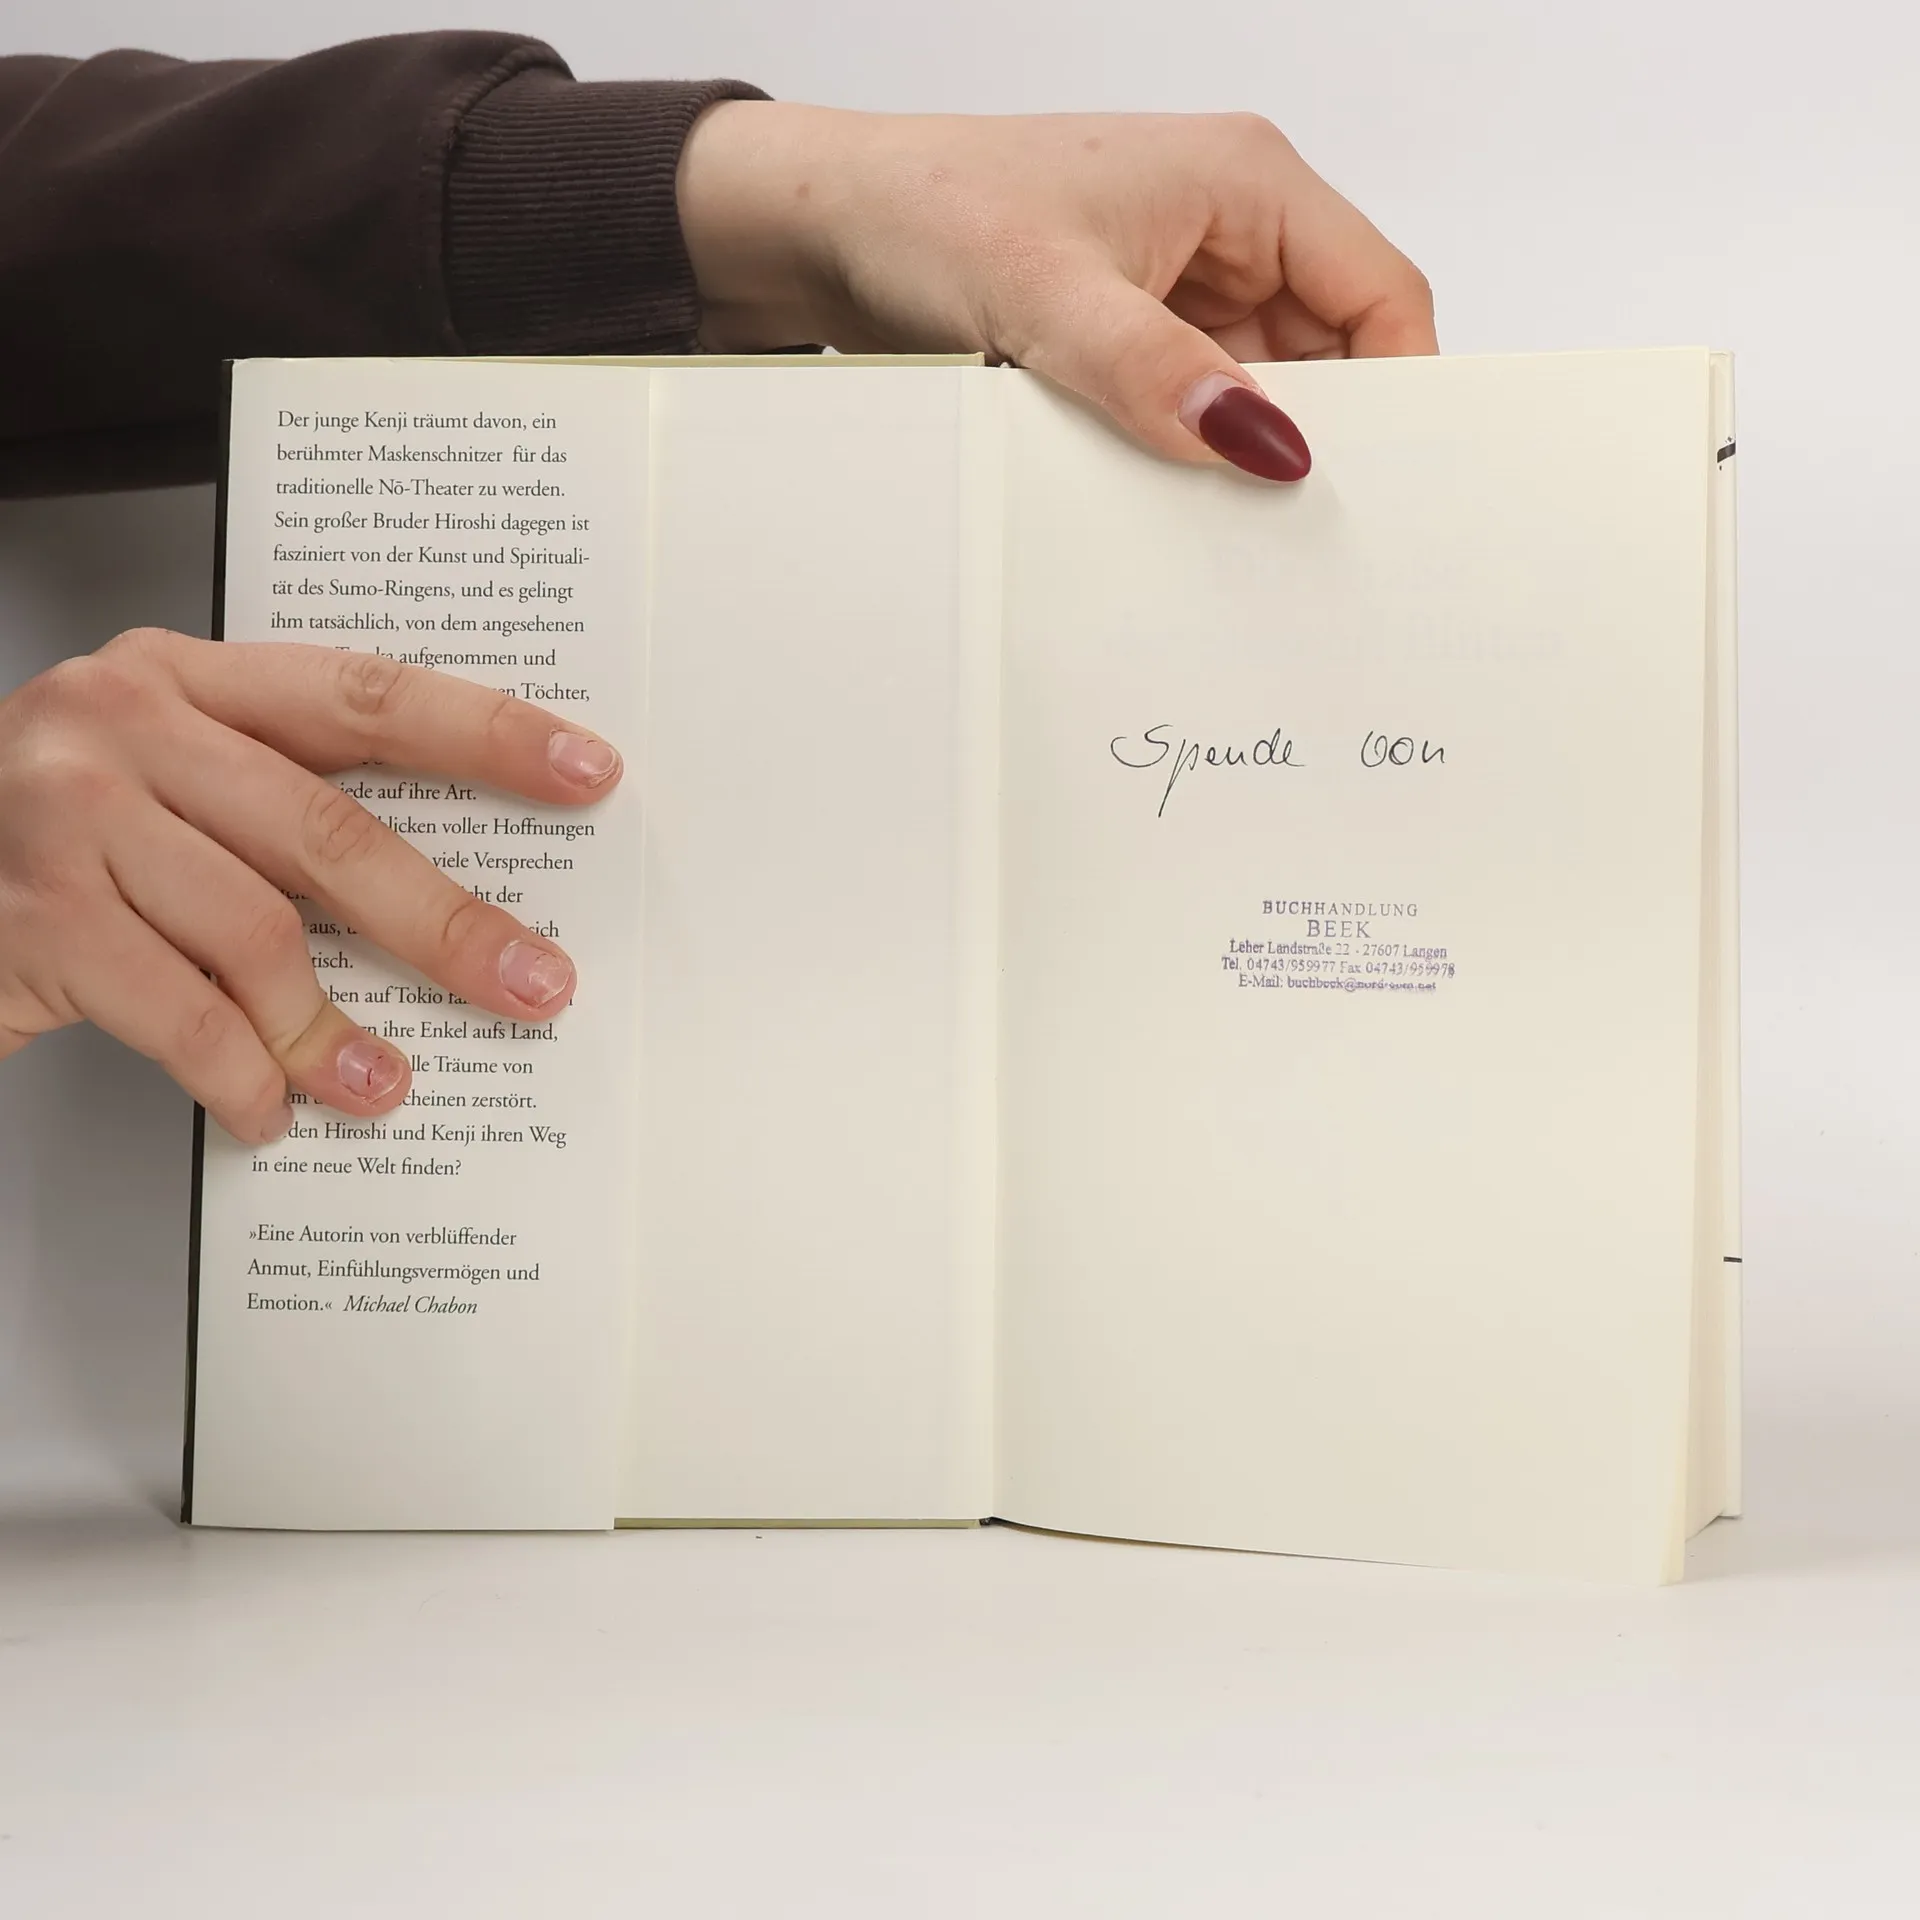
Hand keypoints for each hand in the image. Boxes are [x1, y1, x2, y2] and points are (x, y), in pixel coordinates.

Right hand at [0, 630, 621, 1143]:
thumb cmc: (49, 838)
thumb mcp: (169, 787)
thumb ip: (283, 812)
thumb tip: (444, 907)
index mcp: (185, 679)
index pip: (367, 697)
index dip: (486, 734)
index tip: (585, 772)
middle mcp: (123, 724)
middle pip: (328, 830)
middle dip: (446, 923)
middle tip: (533, 983)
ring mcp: (65, 814)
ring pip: (257, 934)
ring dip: (332, 1030)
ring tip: (384, 1083)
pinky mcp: (28, 917)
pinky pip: (179, 1014)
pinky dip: (241, 1075)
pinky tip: (271, 1109)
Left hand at [678, 105, 1435, 481]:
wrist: (825, 225)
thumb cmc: (927, 211)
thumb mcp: (1047, 298)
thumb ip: (1157, 374)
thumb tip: (1263, 446)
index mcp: (1246, 180)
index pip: (1379, 294)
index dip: (1398, 391)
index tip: (1384, 485)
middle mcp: (1227, 226)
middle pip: (1329, 351)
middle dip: (1315, 433)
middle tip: (1296, 524)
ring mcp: (1181, 283)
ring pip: (1259, 387)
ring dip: (1239, 447)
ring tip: (1224, 517)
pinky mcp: (1133, 331)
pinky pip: (1193, 402)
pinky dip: (1187, 449)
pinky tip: (1169, 497)